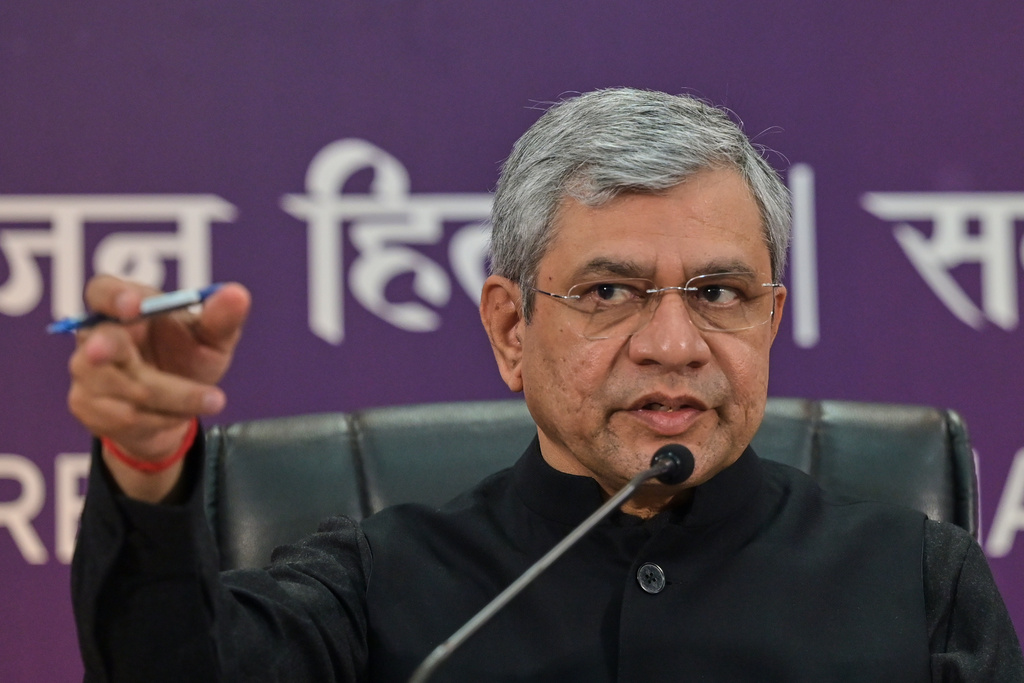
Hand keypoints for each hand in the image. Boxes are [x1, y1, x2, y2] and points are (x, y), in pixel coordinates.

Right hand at [67, 275, 250, 499]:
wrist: (177, 409)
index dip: (113, 297)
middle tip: (108, 353)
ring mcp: (87, 372)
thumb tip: (237, 294)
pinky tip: (179, 415)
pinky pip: (125, 417)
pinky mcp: (87, 406)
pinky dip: (163, 418)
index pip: (103, 291)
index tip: (135, 306)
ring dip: (175, 397)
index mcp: (125, 308)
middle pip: (100, 342)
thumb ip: (221, 319)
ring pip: (125, 388)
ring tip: (213, 400)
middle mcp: (97, 336)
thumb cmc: (189, 359)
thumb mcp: (212, 341)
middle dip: (106, 348)